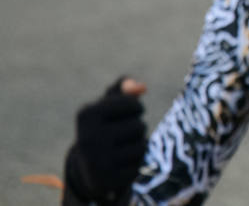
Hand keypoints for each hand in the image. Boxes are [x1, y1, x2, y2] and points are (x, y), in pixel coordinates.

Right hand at [65, 77, 147, 201]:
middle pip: (140, 126)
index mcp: (86, 114)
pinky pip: (139, 164)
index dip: (134, 109)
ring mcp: (96, 161)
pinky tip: (119, 165)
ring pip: (142, 145)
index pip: (135, 104)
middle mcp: (88, 137)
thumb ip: (125, 88)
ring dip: (137, 146)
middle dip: (135, 129)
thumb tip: (141, 87)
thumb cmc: (104, 126)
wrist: (88, 166)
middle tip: (117, 137)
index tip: (119, 116)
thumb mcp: (110, 104)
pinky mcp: (106, 180)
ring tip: (119, 149)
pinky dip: (135, 163)